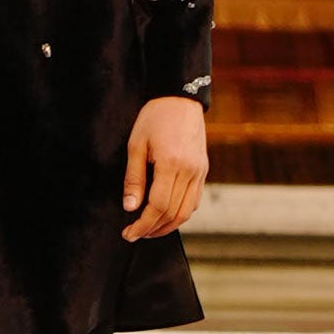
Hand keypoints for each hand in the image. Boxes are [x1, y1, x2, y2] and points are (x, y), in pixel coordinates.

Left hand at [121, 96, 207, 239]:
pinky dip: (181, 214)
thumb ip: (134, 178)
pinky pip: (194, 201)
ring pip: (187, 212)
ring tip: (149, 230)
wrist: (180, 98)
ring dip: (168, 226)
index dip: (143, 224)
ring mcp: (200, 172)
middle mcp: (190, 171)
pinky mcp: (203, 170)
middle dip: (152, 229)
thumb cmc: (155, 118)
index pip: (158, 206)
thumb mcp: (136, 145)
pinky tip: (166, 215)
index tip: (129, 233)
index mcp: (171, 164)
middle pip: (173, 213)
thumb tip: (130, 207)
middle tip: (134, 234)